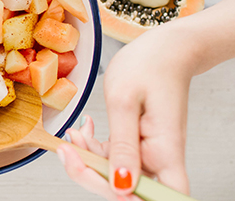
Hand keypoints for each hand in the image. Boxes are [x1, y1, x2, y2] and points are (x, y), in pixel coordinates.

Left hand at [60, 22, 198, 198]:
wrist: (164, 48)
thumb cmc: (149, 65)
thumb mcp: (125, 101)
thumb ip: (123, 146)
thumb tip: (122, 187)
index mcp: (167, 152)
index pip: (156, 199)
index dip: (126, 198)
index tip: (96, 174)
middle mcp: (161, 160)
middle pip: (127, 191)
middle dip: (91, 174)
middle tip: (68, 150)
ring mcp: (149, 155)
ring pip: (114, 176)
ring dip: (88, 160)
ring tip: (75, 134)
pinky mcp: (138, 147)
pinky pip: (112, 160)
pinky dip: (94, 149)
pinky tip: (85, 130)